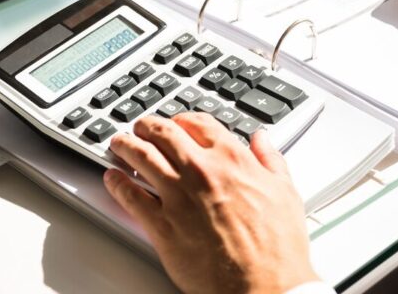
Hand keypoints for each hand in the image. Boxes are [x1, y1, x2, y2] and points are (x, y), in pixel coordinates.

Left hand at [103, 113, 317, 293]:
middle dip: (147, 127)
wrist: (265, 288)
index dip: (182, 120)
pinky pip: (130, 196)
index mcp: (231, 160)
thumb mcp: (285, 194)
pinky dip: (116, 183)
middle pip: (162, 134)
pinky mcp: (162, 225)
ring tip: (119, 144)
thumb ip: (270, 160)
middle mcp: (201, 172)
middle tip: (140, 128)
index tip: (177, 123)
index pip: (197, 123)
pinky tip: (112, 179)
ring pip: (141, 157)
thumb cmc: (277, 249)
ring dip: (126, 146)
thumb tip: (262, 140)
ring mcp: (177, 197)